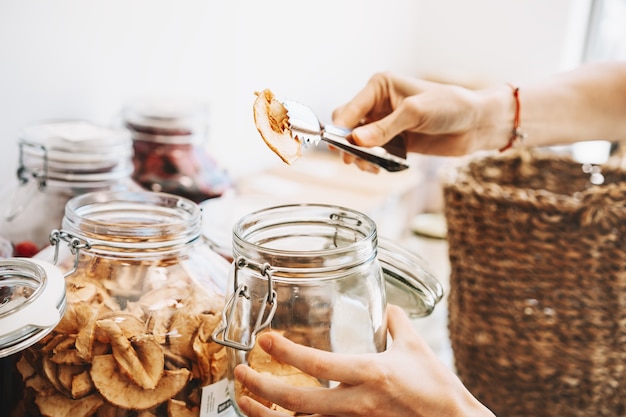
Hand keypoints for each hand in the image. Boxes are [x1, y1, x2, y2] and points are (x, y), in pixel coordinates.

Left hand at [234, 304, 494, 416]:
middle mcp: (358, 404)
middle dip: (262, 389)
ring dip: (266, 416)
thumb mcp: (417, 349)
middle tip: (240, 374)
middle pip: (298, 402)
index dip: (287, 353)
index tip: (265, 340)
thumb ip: (398, 326)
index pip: (319, 364)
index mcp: (371, 375)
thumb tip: (389, 309)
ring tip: (244, 400)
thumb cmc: (438, 388)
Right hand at [331, 72, 510, 166]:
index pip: (349, 108)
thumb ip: (385, 128)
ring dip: (358, 156)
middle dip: (346, 143)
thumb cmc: (450, 106)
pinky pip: (371, 153)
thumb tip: (356, 140)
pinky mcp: (394, 142)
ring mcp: (385, 124)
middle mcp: (378, 104)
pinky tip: (377, 168)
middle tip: (352, 160)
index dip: (341, 127)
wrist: (476, 123)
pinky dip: (369, 162)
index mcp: (380, 87)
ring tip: (369, 167)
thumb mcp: (415, 113)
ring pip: (356, 143)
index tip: (339, 145)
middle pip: (347, 125)